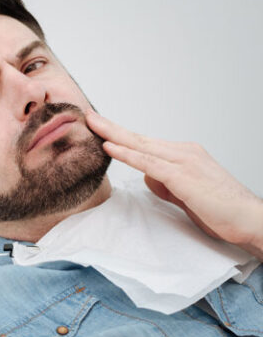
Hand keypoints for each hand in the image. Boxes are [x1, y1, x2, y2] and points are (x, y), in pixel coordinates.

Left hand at [86, 111, 262, 256]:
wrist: (249, 220)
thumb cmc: (221, 210)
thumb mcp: (185, 194)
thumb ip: (165, 184)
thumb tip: (147, 177)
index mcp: (184, 155)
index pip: (145, 143)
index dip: (121, 135)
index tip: (100, 127)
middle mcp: (184, 152)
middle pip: (139, 138)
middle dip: (111, 127)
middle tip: (89, 116)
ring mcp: (184, 162)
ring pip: (141, 146)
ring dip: (114, 135)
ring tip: (93, 126)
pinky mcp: (183, 177)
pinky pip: (149, 163)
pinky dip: (127, 155)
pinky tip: (110, 148)